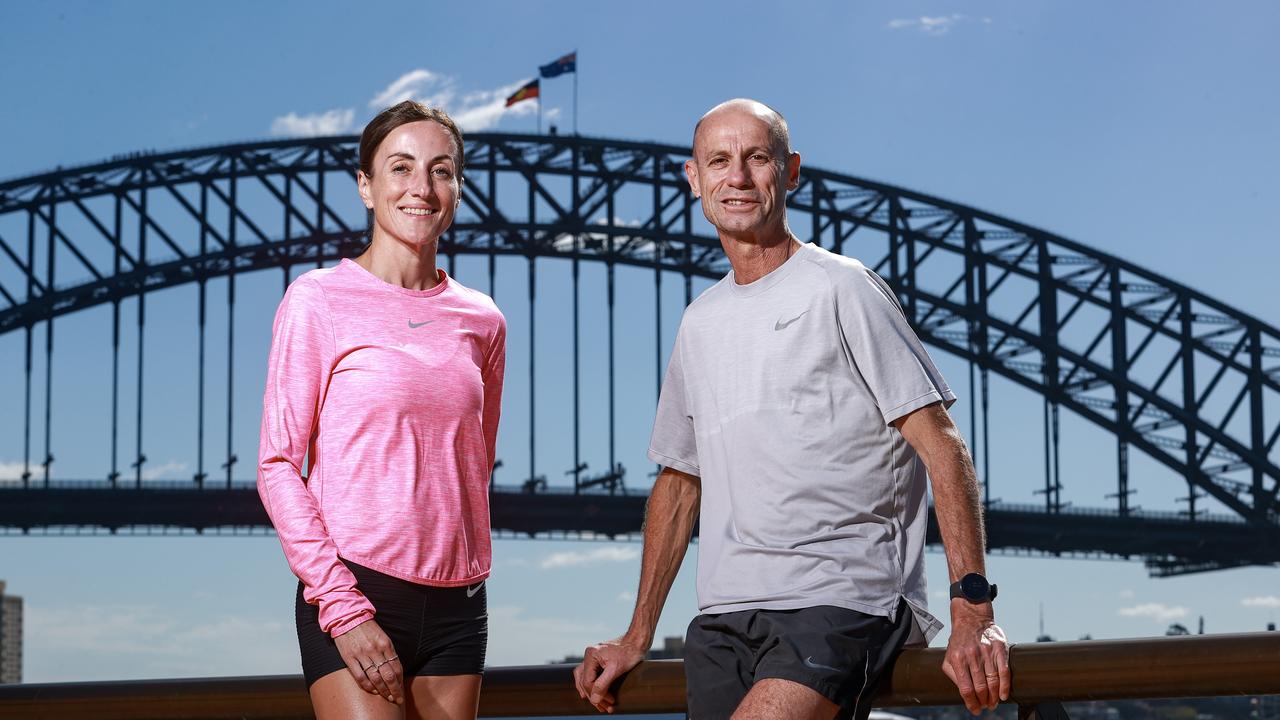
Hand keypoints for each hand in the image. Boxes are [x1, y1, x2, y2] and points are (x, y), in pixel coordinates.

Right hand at [333, 618, 403, 704]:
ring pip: (375, 678)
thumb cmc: (366, 627)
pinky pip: (360, 676)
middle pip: (388, 675)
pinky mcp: (349, 658)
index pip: (396, 667)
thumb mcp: (382, 636)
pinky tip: (372, 691)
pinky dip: (367, 686)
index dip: (400, 681)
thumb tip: (395, 669)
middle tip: (397, 698)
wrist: (347, 617)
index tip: (401, 689)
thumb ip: (388, 651)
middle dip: (394, 689)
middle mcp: (375, 650)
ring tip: (387, 697)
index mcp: (385, 644)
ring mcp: (362, 655)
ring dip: (382, 690)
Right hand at [572, 636, 646, 712]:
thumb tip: (594, 699)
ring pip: (585, 679)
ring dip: (592, 692)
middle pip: (585, 681)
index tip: (609, 702)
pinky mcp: (599, 660)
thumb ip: (603, 684)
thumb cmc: (629, 653)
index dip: (597, 695)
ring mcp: (593, 657)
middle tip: (605, 708)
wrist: (638, 641)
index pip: (587, 682)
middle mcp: (589, 655)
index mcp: (591, 655)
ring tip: (598, 704)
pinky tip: (594, 693)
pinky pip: (590, 675)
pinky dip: (592, 685)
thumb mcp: (616, 669)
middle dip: (595, 696)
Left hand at [942, 600, 1009, 714]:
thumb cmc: (960, 641)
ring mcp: (987, 652)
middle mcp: (972, 656)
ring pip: (993, 682)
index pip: (965, 688)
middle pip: (981, 688)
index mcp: (958, 659)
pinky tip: (1003, 695)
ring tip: (993, 703)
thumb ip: (953, 674)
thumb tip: (963, 693)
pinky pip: (1004, 671)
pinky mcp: (1000, 649)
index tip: (975, 710)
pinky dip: (1005, 686)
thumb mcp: (949, 656)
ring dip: (994, 697)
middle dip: (984, 701)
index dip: (971, 703)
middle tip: (986, 706)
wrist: (971, 619)